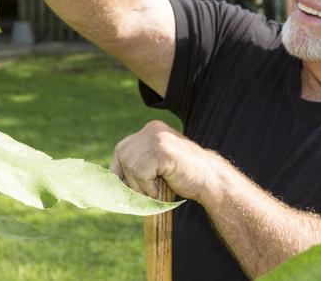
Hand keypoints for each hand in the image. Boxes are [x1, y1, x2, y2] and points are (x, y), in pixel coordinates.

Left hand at [110, 120, 224, 202]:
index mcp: (151, 130)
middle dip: (129, 179)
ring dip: (141, 185)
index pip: (122, 149)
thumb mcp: (156, 166)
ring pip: (130, 166)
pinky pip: (141, 172)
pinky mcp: (162, 150)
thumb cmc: (183, 177)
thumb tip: (110, 180)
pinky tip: (163, 187)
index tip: (123, 188)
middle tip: (146, 191)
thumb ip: (138, 165)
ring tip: (157, 190)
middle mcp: (152, 129)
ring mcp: (157, 138)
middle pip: (122, 156)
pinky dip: (148, 186)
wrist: (210, 181)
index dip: (119, 171)